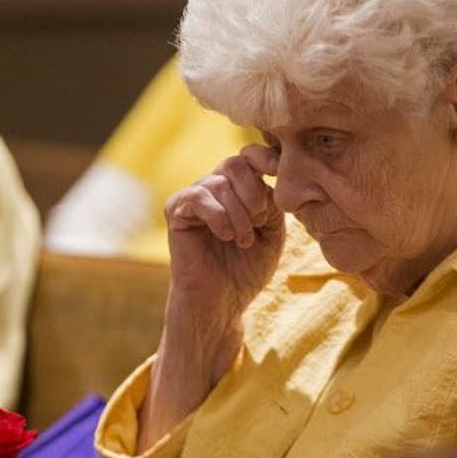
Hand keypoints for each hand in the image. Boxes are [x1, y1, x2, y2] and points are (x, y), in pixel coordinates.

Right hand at [138, 147, 283, 449]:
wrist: (223, 302)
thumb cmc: (248, 269)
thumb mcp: (273, 230)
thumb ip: (272, 199)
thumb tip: (270, 173)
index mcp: (240, 187)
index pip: (252, 155)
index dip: (267, 157)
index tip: (280, 171)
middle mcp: (215, 186)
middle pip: (236, 163)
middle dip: (254, 194)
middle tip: (259, 224)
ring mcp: (194, 197)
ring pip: (220, 182)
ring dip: (239, 214)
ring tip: (243, 241)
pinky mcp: (176, 211)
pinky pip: (198, 196)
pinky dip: (218, 216)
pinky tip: (226, 236)